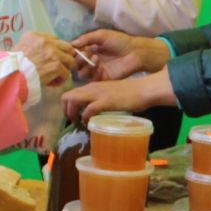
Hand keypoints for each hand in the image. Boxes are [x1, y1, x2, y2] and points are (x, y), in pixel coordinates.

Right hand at [16, 32, 72, 92]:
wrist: (12, 75)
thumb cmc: (13, 65)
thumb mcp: (20, 48)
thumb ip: (34, 46)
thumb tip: (44, 52)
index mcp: (35, 36)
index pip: (55, 39)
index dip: (55, 50)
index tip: (51, 58)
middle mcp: (46, 42)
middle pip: (67, 47)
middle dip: (65, 57)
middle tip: (60, 66)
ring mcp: (53, 53)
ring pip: (70, 60)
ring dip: (64, 69)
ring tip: (55, 75)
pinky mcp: (57, 66)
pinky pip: (66, 73)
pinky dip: (60, 80)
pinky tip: (52, 83)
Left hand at [62, 69, 177, 123]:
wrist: (144, 89)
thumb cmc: (130, 93)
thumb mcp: (110, 94)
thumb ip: (100, 100)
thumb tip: (94, 112)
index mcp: (92, 86)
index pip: (70, 93)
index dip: (68, 106)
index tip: (74, 116)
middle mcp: (91, 88)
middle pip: (66, 96)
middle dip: (65, 111)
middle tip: (73, 121)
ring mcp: (97, 94)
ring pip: (73, 100)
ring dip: (72, 114)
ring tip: (80, 124)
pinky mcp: (105, 101)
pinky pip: (88, 109)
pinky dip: (86, 118)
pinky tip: (91, 124)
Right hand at [71, 29, 168, 80]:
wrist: (135, 52)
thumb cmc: (120, 41)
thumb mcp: (102, 35)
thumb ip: (86, 38)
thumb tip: (71, 44)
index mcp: (89, 50)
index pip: (75, 54)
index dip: (73, 52)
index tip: (74, 49)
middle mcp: (91, 61)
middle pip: (76, 65)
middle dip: (78, 60)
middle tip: (85, 54)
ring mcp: (97, 71)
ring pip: (82, 74)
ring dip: (86, 66)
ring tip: (96, 58)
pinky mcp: (103, 79)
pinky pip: (92, 80)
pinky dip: (94, 73)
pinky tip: (100, 67)